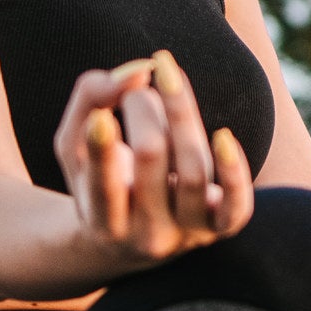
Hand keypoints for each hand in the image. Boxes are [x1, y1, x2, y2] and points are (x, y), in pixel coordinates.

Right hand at [49, 50, 256, 274]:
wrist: (134, 240)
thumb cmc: (100, 179)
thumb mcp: (74, 145)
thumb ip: (90, 100)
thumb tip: (138, 71)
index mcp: (103, 222)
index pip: (103, 187)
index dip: (102, 152)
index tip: (102, 118)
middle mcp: (145, 234)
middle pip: (151, 156)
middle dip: (142, 108)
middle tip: (137, 89)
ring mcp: (186, 232)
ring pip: (192, 169)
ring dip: (180, 114)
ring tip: (166, 90)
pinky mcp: (221, 227)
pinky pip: (236, 205)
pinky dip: (234, 171)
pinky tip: (223, 136)